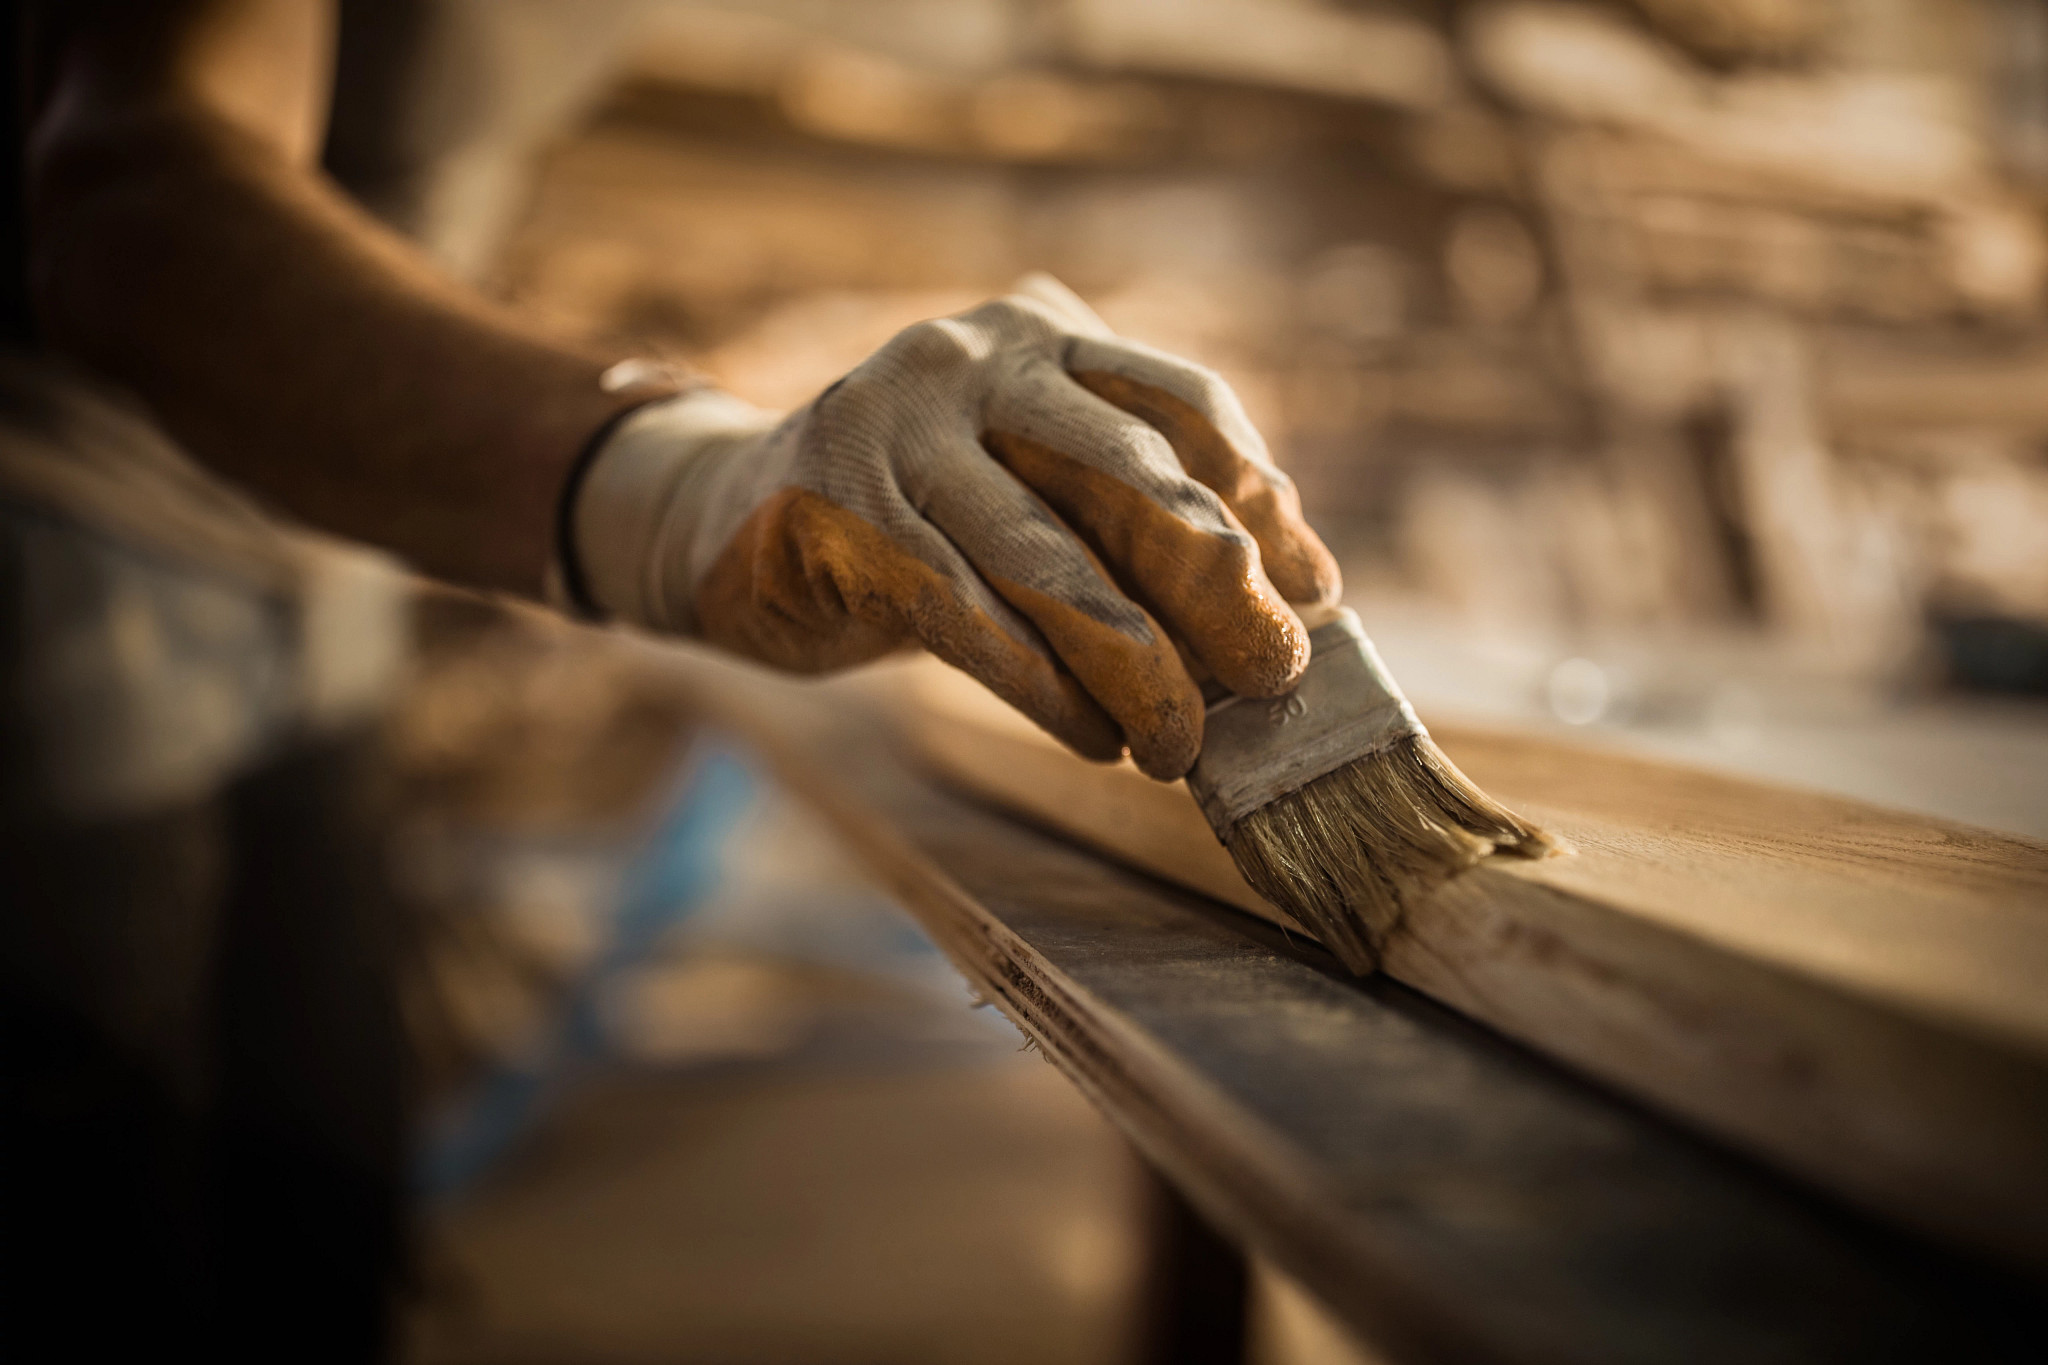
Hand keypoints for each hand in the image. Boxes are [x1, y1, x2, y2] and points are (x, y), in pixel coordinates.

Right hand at [568, 275, 1340, 778]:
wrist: (720, 520)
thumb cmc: (913, 515)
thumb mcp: (1023, 481)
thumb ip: (1128, 513)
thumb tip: (1290, 593)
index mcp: (1039, 336)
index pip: (1181, 403)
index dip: (1261, 501)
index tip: (1314, 595)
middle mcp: (972, 359)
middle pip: (1130, 475)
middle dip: (1218, 589)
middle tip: (1275, 678)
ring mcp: (895, 427)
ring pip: (1051, 561)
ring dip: (1137, 666)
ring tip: (1180, 745)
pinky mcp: (837, 512)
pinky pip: (968, 616)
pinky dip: (1043, 688)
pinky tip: (1094, 736)